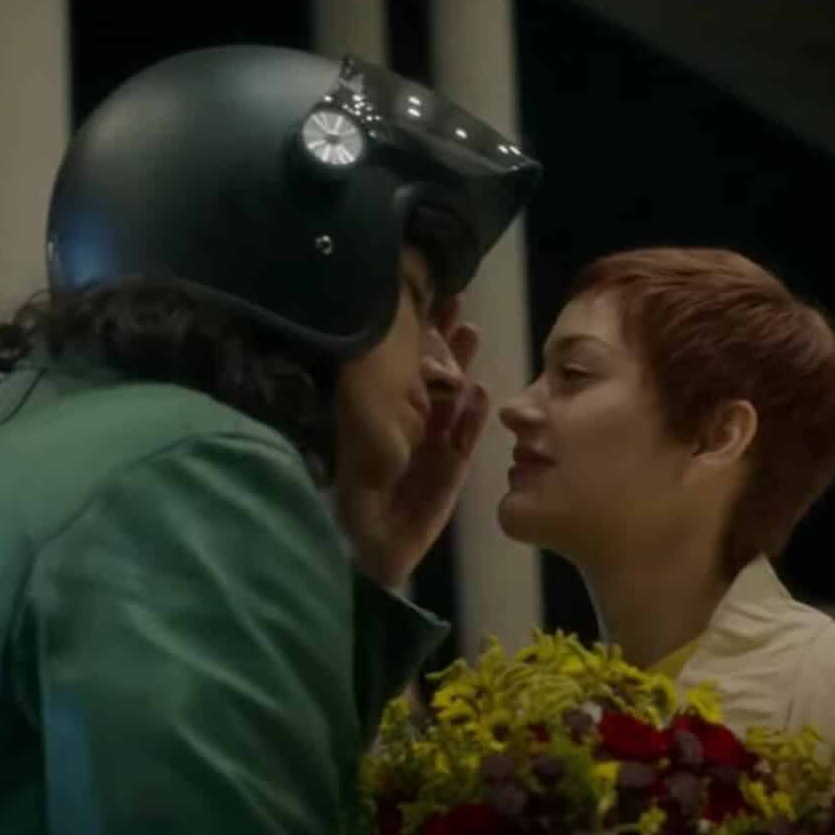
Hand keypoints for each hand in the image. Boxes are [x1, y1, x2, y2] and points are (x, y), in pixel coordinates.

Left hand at [340, 296, 490, 588]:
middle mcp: (400, 425)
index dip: (416, 330)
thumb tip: (374, 322)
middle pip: (427, 377)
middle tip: (458, 308)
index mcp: (372, 411)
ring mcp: (427, 450)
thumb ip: (373, 376)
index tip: (429, 296)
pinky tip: (479, 390)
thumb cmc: (355, 471)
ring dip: (459, 370)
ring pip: (448, 402)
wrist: (364, 538)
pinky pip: (462, 441)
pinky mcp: (448, 475)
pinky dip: (470, 418)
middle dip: (442, 343)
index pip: (399, 363)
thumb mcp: (358, 411)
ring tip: (470, 334)